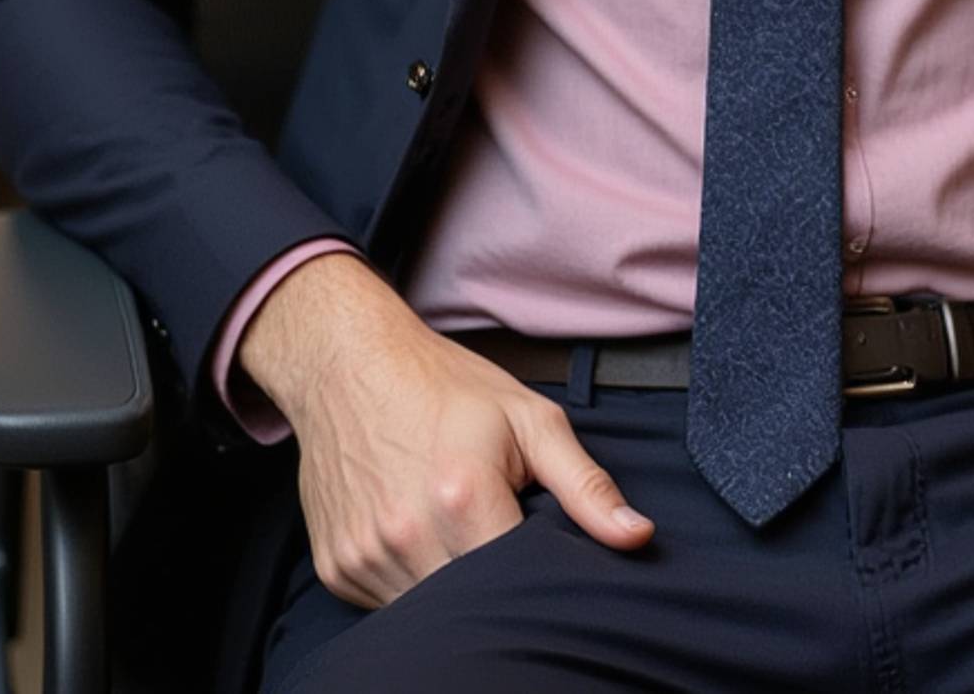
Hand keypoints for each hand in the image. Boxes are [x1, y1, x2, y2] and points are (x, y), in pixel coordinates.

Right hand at [237, 251, 654, 609]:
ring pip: (427, 611)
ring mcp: (365, 555)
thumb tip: (637, 536)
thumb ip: (585, 484)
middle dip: (494, 585)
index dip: (537, 579)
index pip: (517, 586)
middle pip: (472, 605)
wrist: (349, 363)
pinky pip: (385, 604)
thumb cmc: (445, 386)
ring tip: (455, 528)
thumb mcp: (529, 417)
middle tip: (497, 535)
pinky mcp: (336, 568)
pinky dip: (409, 582)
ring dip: (450, 585)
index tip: (538, 553)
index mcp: (462, 496)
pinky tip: (418, 535)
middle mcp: (407, 535)